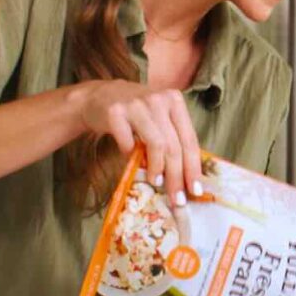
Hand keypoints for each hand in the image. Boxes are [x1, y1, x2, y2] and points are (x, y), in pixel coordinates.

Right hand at [75, 80, 203, 206]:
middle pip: (174, 145)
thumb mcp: (159, 117)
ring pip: (156, 144)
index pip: (190, 139)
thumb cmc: (136, 113)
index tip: (195, 191)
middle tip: (177, 199)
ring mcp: (136, 104)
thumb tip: (186, 178)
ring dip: (158, 168)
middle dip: (177, 176)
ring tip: (156, 182)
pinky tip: (131, 161)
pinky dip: (131, 156)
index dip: (194, 168)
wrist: (100, 96)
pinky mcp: (116, 112)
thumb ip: (173, 138)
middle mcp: (158, 99)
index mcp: (175, 101)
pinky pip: (128, 142)